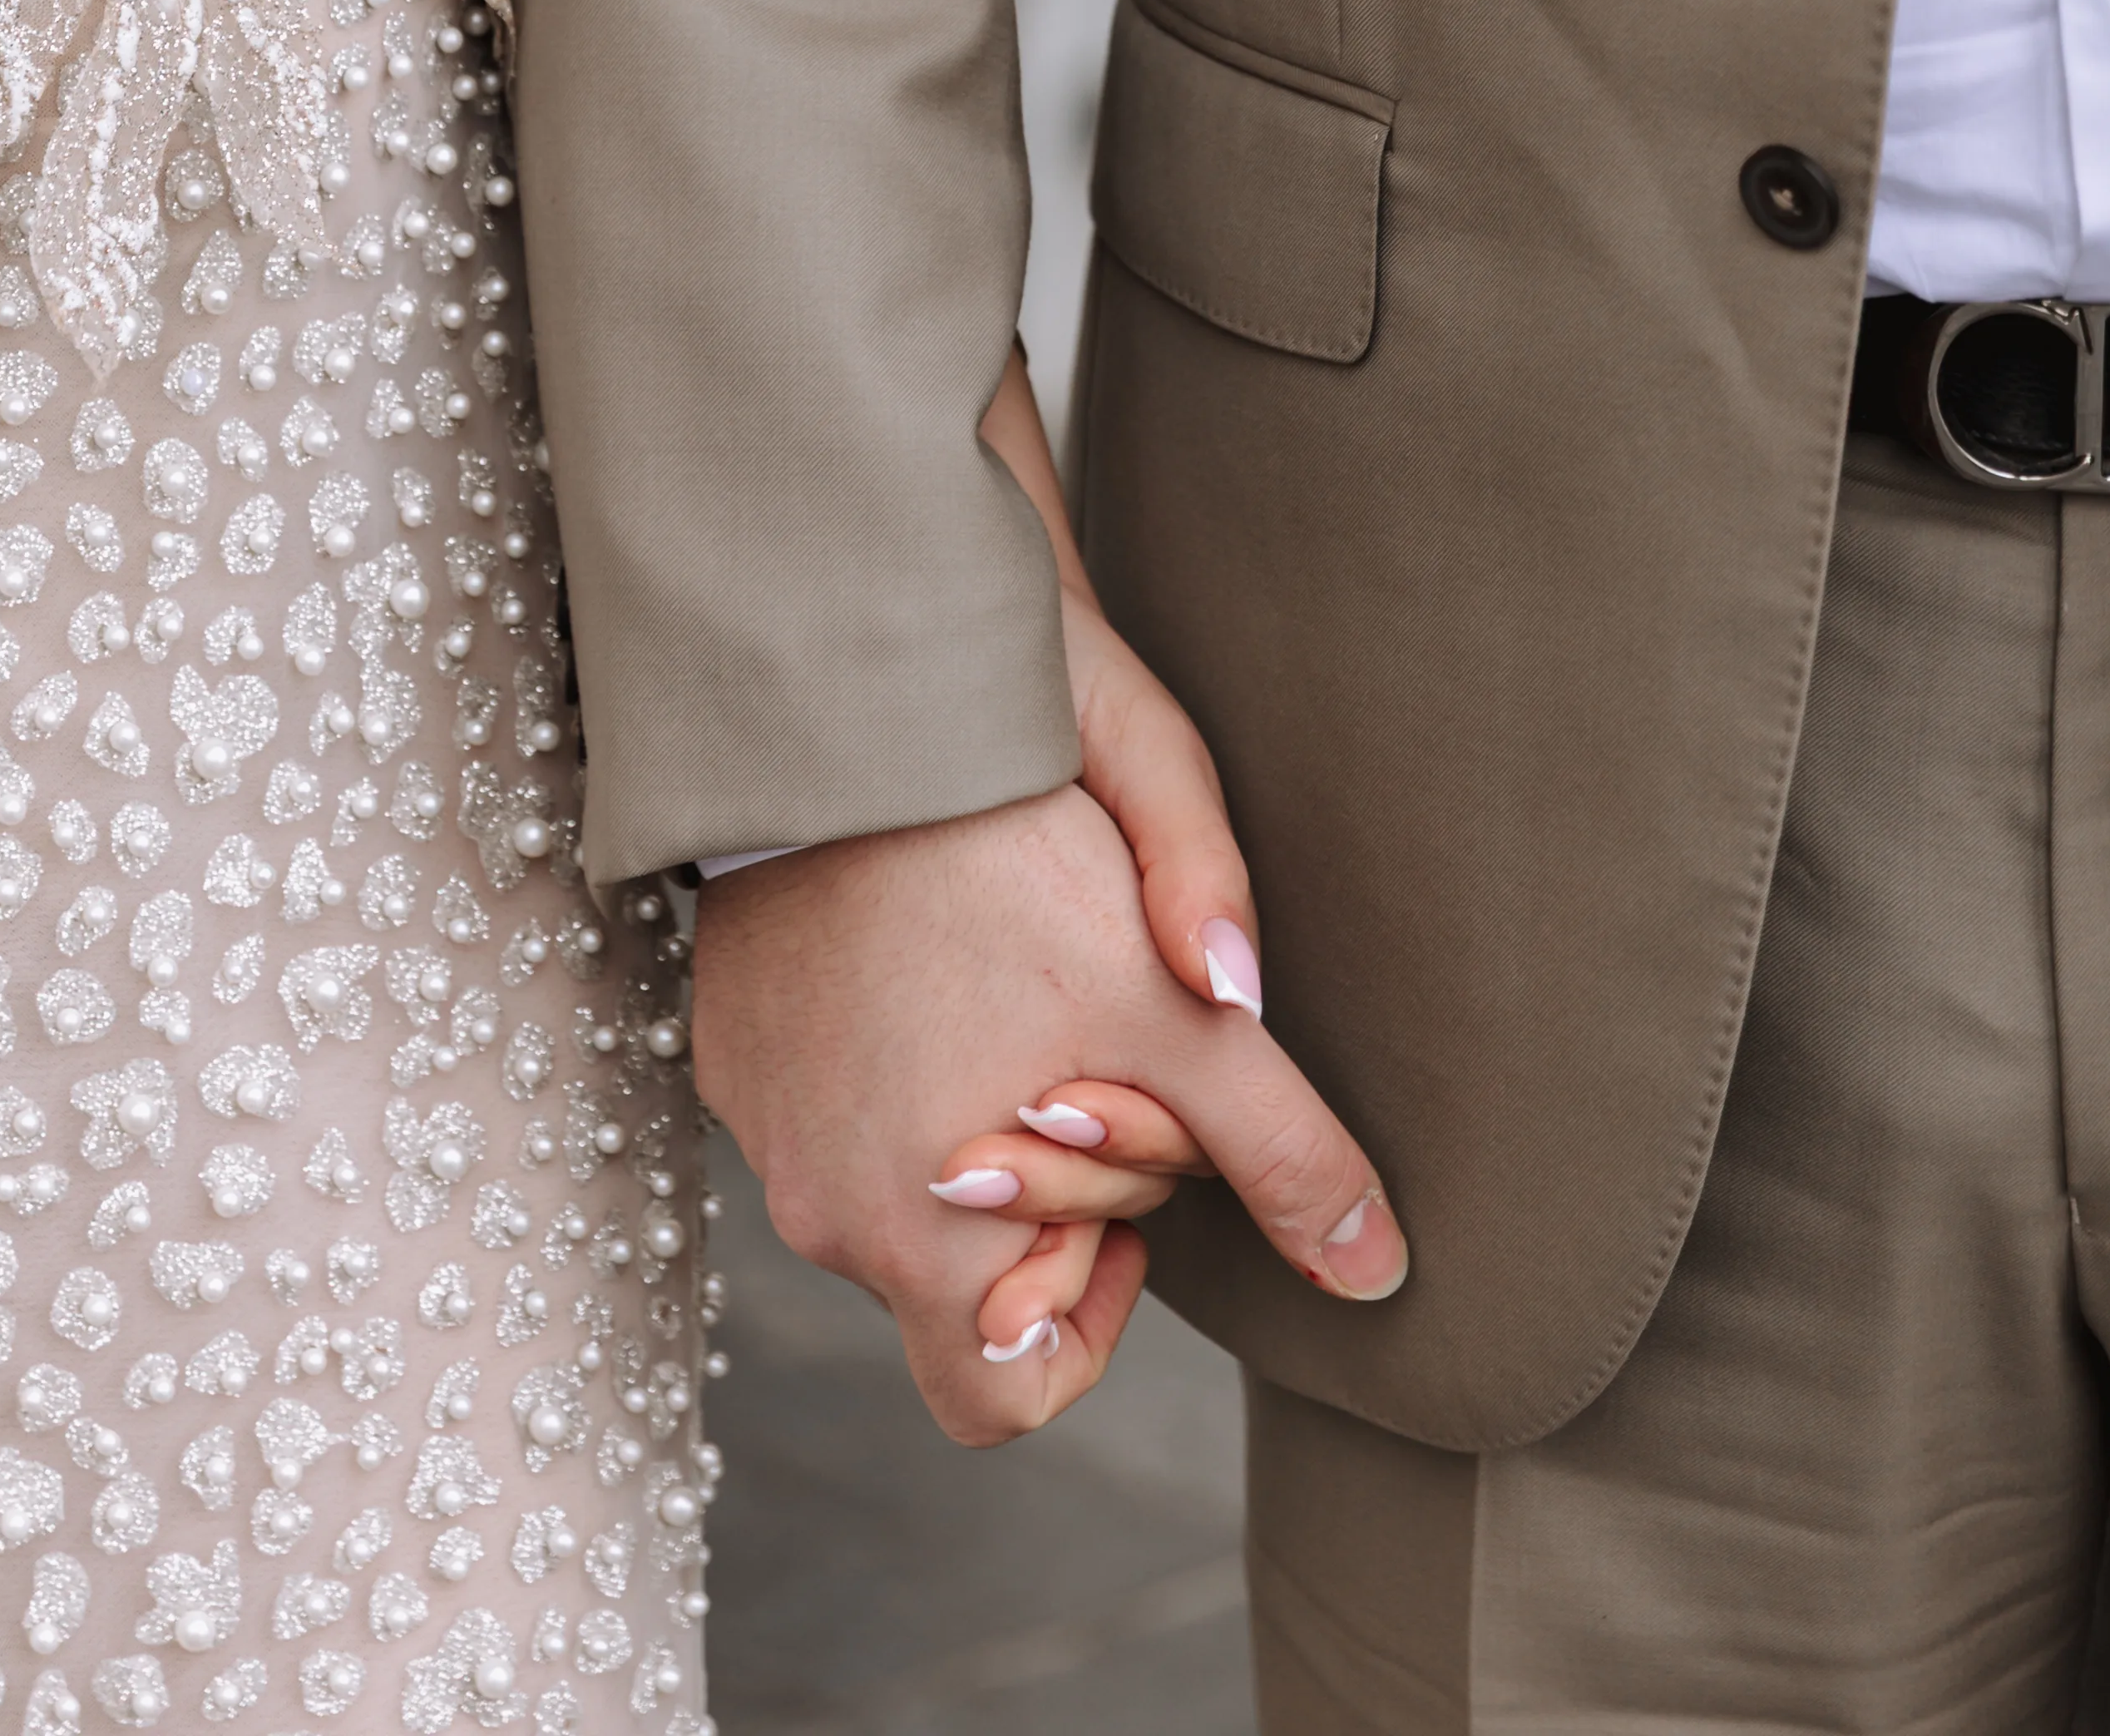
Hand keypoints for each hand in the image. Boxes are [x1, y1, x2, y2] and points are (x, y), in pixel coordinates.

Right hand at [692, 780, 1404, 1451]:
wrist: (851, 719)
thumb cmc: (1014, 859)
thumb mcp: (1180, 1012)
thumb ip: (1280, 1152)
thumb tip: (1374, 1269)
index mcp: (914, 1239)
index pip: (1004, 1390)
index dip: (1088, 1317)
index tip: (1130, 1198)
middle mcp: (817, 1209)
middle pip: (963, 1285)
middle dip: (1055, 1202)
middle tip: (1095, 1058)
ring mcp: (764, 1125)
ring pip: (904, 1189)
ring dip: (980, 1128)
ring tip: (1020, 991)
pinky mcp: (735, 1043)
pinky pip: (833, 1106)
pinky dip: (902, 1065)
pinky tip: (942, 953)